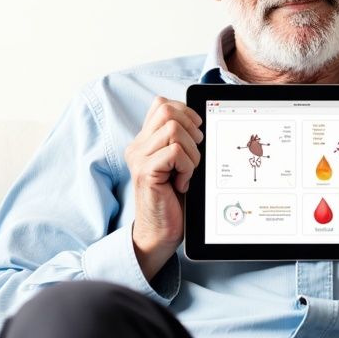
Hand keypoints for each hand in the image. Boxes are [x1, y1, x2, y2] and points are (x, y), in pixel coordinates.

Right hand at [123, 96, 202, 281]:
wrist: (161, 233)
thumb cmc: (175, 200)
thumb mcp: (180, 163)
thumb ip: (182, 140)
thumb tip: (200, 120)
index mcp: (145, 140)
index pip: (163, 104)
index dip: (186, 113)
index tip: (196, 136)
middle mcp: (138, 146)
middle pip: (168, 110)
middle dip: (191, 130)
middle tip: (194, 156)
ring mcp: (139, 158)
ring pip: (174, 129)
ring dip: (192, 152)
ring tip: (187, 173)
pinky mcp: (145, 172)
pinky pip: (176, 152)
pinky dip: (188, 167)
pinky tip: (182, 184)